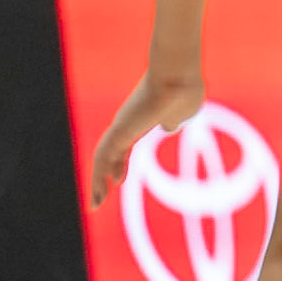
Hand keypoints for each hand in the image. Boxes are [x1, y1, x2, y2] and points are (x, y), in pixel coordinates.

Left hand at [90, 69, 205, 209]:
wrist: (179, 77)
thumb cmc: (185, 90)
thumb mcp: (186, 110)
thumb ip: (176, 119)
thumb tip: (169, 126)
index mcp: (143, 119)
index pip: (125, 145)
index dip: (120, 163)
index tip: (118, 180)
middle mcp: (127, 122)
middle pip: (110, 153)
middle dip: (105, 174)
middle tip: (101, 194)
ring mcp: (121, 125)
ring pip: (103, 157)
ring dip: (97, 181)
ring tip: (95, 204)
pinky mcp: (119, 130)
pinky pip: (102, 156)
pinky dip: (98, 175)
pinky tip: (103, 190)